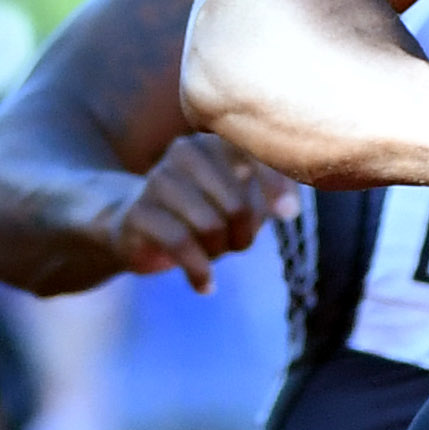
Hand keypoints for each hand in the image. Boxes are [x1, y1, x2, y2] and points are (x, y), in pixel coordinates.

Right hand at [103, 135, 286, 290]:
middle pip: (236, 205)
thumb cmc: (206, 212)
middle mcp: (185, 153)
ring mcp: (157, 180)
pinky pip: (180, 244)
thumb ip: (273, 195)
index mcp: (217, 144)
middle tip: (235, 244)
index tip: (289, 215)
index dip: (275, 185)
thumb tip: (290, 208)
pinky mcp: (138, 213)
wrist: (141, 227)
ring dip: (219, 251)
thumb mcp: (245, 201)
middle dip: (243, 236)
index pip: (254, 155)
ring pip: (209, 225)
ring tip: (212, 254)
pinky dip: (199, 271)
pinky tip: (205, 285)